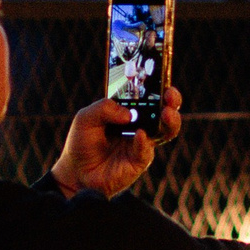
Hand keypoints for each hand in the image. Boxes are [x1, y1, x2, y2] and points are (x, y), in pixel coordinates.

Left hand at [50, 89, 181, 196]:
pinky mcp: (140, 160)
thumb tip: (127, 113)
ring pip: (166, 131)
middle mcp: (140, 124)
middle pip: (165, 110)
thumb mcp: (86, 118)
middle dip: (172, 101)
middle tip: (170, 95)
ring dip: (171, 121)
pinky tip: (140, 135)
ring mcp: (142, 142)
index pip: (149, 94)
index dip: (159, 86)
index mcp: (128, 110)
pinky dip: (144, 142)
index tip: (163, 78)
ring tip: (167, 113)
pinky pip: (147, 150)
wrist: (77, 172)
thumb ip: (104, 108)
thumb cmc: (82, 142)